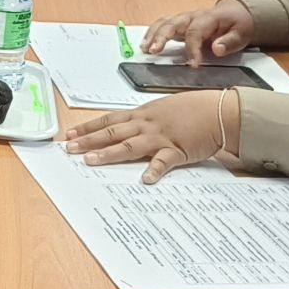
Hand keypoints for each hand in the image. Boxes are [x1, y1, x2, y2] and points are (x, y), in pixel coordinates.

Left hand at [61, 92, 232, 183]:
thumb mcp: (163, 110)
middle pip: (112, 132)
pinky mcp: (178, 149)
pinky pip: (165, 161)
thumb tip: (127, 128)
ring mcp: (161, 137)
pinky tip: (146, 179)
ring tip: (92, 160)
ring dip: (110, 153)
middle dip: (89, 140)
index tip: (70, 135)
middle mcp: (146, 124)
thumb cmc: (192, 109)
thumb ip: (145, 120)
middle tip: (70, 149)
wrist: (218, 111)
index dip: (88, 128)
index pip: (109, 120)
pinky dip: (155, 169)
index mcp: (142, 115)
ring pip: (130, 145)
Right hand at [140, 0, 254, 65]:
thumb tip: (217, 49)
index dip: (192, 49)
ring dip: (153, 34)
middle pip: (173, 23)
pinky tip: (146, 44)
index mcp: (209, 18)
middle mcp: (193, 16)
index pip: (196, 32)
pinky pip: (163, 25)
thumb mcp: (242, 33)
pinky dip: (152, 33)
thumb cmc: (238, 23)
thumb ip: (229, 42)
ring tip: (145, 48)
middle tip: (154, 51)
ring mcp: (185, 19)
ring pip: (164, 22)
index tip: (193, 64)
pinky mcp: (180, 24)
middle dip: (161, 36)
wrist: (236, 13)